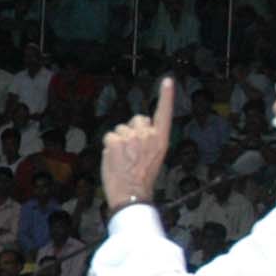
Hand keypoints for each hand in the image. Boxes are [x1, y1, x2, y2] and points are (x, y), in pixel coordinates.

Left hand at [101, 77, 173, 210]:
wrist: (131, 195)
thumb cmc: (141, 179)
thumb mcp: (153, 158)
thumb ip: (147, 141)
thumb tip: (135, 133)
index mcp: (161, 140)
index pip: (164, 113)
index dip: (166, 96)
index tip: (167, 80)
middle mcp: (149, 135)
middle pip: (137, 119)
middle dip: (131, 130)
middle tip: (132, 152)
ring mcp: (132, 137)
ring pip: (120, 128)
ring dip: (119, 140)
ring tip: (123, 159)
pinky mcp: (116, 140)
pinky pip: (109, 136)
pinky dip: (108, 146)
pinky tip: (114, 159)